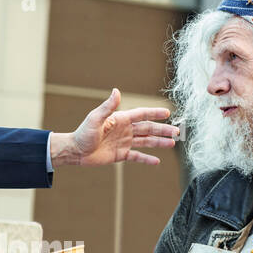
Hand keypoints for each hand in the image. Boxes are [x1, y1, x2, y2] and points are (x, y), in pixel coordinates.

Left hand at [49, 89, 178, 166]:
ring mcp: (124, 142)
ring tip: (172, 143)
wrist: (76, 151)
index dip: (154, 113)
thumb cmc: (83, 134)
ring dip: (158, 142)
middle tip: (177, 132)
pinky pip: (136, 156)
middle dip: (162, 130)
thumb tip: (116, 91)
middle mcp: (125, 130)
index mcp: (121, 119)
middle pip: (147, 129)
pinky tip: (156, 161)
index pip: (141, 114)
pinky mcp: (120, 154)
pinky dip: (146, 158)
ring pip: (145, 141)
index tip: (167, 112)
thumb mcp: (95, 119)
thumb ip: (108, 107)